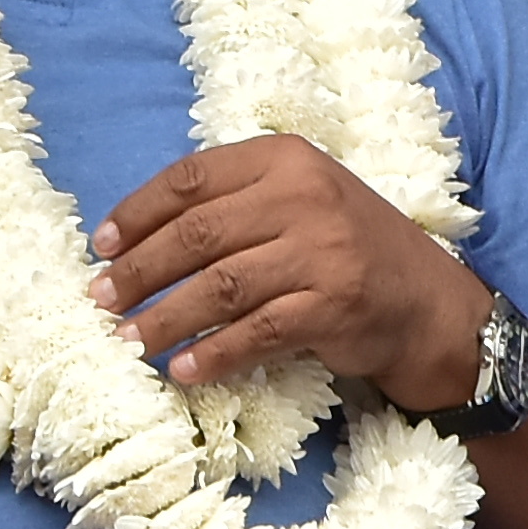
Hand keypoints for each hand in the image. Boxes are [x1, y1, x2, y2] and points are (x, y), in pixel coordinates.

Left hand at [91, 135, 493, 406]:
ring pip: (220, 286)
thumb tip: (137, 237)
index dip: (138, 212)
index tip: (102, 246)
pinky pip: (255, 332)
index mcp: (286, 158)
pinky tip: (182, 370)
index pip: (192, 178)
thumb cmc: (346, 247)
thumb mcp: (298, 200)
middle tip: (101, 300)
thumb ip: (234, 203)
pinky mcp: (332, 306)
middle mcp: (305, 196)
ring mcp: (322, 252)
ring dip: (164, 318)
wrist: (426, 302)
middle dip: (139, 271)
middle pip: (197, 233)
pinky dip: (213, 354)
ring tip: (127, 340)